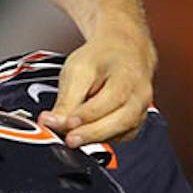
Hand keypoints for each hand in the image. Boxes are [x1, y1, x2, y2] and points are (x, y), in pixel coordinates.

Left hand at [39, 26, 154, 147]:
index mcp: (128, 76)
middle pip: (121, 121)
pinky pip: (120, 137)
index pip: (110, 99)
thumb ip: (67, 99)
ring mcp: (141, 111)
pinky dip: (102, 139)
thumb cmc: (102, 59)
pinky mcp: (135, 124)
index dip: (88, 114)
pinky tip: (86, 135)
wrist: (121, 52)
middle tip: (69, 139)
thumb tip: (52, 123)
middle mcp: (140, 96)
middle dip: (92, 133)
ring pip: (122, 132)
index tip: (67, 123)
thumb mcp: (78, 70)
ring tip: (72, 139)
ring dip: (96, 138)